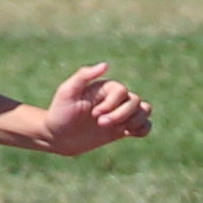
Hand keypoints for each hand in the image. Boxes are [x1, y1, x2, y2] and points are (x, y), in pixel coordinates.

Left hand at [33, 62, 149, 155]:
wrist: (57, 137)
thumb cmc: (60, 112)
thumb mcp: (67, 92)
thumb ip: (84, 75)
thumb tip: (106, 65)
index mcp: (105, 88)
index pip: (122, 91)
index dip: (112, 104)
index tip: (94, 114)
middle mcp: (115, 100)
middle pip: (136, 101)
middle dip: (121, 115)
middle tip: (100, 124)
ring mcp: (120, 115)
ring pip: (144, 110)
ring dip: (135, 121)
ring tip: (120, 130)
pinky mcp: (122, 130)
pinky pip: (145, 126)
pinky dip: (143, 128)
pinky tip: (128, 133)